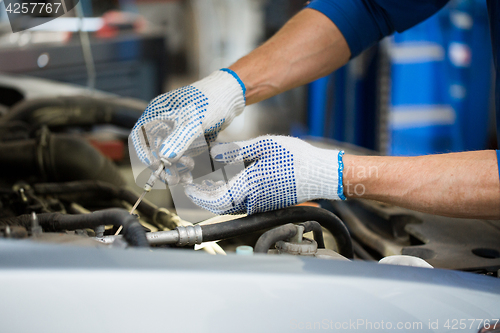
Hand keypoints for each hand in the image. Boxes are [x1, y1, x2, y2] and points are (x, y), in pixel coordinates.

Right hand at [130, 69, 245, 182]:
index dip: (145, 153)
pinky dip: (185, 165)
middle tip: (174, 180)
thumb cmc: (212, 100)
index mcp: (158, 112)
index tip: (156, 168)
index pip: (141, 136)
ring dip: (176, 168)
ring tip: (187, 176)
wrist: (232, 95)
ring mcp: (177, 130)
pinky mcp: (189, 137)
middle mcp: (164, 122)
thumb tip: (164, 158)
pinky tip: (190, 175)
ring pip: (170, 155)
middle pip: (155, 149)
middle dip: (164, 166)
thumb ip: (179, 140)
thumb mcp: (194, 122)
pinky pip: (183, 155)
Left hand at [184, 135, 345, 214]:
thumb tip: (214, 153)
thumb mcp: (264, 145)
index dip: (198, 198)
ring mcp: (260, 205)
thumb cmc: (296, 158)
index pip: (215, 200)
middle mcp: (254, 200)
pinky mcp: (266, 205)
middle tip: (193, 183)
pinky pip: (242, 203)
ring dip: (216, 195)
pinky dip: (230, 195)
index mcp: (251, 185)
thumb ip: (236, 150)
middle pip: (220, 205)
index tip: (187, 189)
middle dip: (204, 195)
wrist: (319, 174)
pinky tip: (227, 181)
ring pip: (230, 205)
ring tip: (207, 179)